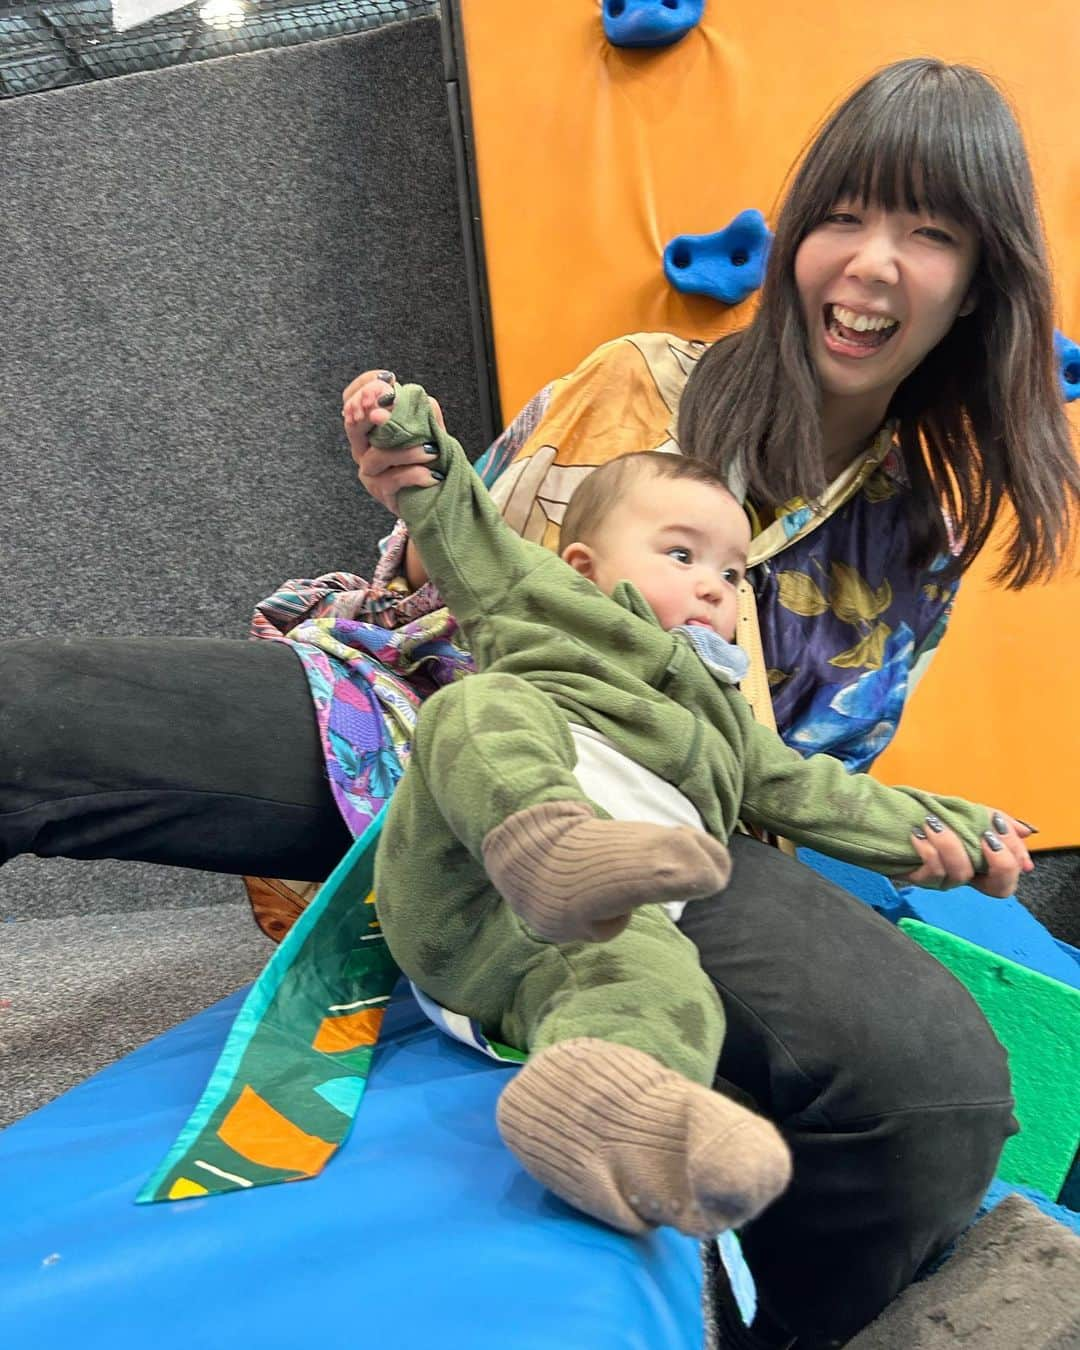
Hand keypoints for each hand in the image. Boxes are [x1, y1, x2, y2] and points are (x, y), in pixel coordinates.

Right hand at [342, 370, 443, 514]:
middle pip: (353, 425)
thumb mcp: (428, 432)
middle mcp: (362, 448)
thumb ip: (423, 413)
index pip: (351, 399)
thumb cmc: (427, 462)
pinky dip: (414, 474)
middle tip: (390, 406)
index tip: (387, 379)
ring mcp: (369, 471)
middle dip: (369, 412)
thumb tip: (420, 396)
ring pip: (378, 455)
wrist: (432, 498)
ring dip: (406, 451)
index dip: (364, 387)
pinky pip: (393, 480)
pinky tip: (432, 475)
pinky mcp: (380, 491)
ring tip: (432, 451)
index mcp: (369, 428)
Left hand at [900, 811, 1034, 896]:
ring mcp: (944, 881)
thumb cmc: (930, 815)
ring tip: (934, 822)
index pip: (1013, 872)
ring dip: (951, 844)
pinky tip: (918, 833)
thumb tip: (1026, 831)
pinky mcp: (920, 880)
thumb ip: (994, 821)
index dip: (1014, 854)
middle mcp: (967, 876)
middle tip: (986, 837)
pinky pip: (931, 872)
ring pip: (961, 874)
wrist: (888, 817)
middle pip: (1001, 888)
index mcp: (982, 862)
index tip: (997, 826)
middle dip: (1000, 862)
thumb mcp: (964, 812)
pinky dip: (927, 850)